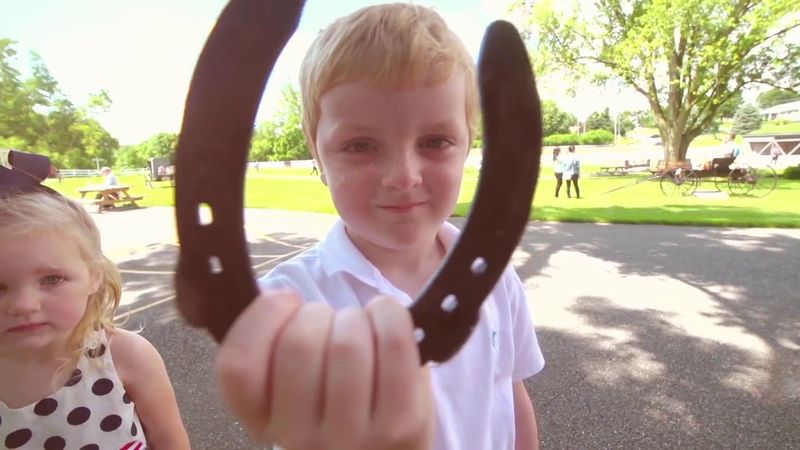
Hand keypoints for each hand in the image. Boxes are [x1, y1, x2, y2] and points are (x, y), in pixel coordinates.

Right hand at [215, 291, 434, 449]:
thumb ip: (270, 338)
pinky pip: (393, 345)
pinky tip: (385, 319)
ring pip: (347, 344)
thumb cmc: (335, 389)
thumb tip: (272, 294)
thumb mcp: (287, 374)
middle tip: (328, 321)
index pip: (238, 367)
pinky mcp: (399, 422)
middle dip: (317, 312)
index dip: (262, 316)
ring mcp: (351, 434)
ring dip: (355, 317)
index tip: (285, 300)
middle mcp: (298, 435)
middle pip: (299, 345)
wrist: (392, 438)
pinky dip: (389, 315)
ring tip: (358, 326)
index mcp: (261, 418)